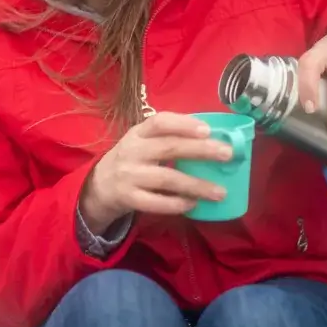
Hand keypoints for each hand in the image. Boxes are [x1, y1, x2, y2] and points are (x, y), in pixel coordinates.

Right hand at [80, 112, 232, 232]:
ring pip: (166, 178)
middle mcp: (132, 151)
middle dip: (200, 151)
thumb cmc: (132, 159)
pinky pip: (156, 203)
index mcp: (138, 133)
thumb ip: (168, 139)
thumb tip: (212, 140)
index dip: (184, 124)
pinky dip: (176, 204)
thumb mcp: (142, 142)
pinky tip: (193, 204)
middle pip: (168, 148)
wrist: (100, 185)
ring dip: (196, 185)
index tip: (208, 130)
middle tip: (227, 155)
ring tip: (220, 192)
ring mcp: (129, 175)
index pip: (160, 122)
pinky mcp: (128, 198)